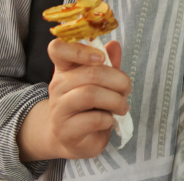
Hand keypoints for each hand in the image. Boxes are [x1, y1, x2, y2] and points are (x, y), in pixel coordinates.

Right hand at [17, 39, 130, 160]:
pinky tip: (109, 121)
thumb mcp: (102, 82)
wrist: (76, 139)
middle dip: (118, 80)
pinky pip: (94, 119)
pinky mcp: (65, 131)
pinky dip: (109, 119)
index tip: (101, 58)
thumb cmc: (91, 105)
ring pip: (91, 95)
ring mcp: (58, 109)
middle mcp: (57, 86)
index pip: (58, 49)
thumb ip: (108, 63)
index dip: (79, 50)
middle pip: (90, 73)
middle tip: (127, 89)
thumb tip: (114, 45)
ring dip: (116, 100)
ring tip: (122, 106)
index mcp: (65, 69)